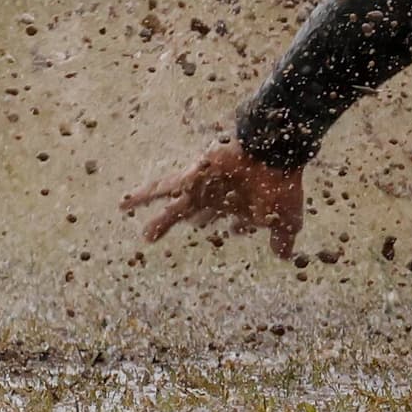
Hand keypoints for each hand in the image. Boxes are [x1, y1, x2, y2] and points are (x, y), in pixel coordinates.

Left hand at [120, 140, 305, 260]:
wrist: (270, 155)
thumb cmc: (279, 186)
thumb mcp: (286, 218)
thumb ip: (282, 238)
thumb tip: (286, 256)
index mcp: (242, 206)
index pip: (235, 221)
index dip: (236, 226)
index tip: (236, 230)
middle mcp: (221, 198)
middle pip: (202, 215)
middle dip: (194, 223)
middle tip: (193, 230)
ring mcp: (203, 189)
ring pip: (177, 208)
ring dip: (161, 221)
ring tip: (146, 237)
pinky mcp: (190, 178)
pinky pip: (161, 188)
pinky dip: (144, 196)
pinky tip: (125, 204)